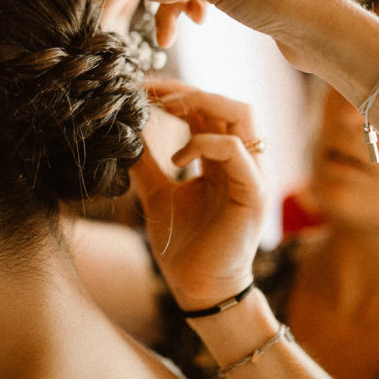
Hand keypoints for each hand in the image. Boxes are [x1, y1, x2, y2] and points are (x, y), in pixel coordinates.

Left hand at [132, 79, 270, 310]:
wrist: (200, 289)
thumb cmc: (185, 245)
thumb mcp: (158, 193)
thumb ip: (147, 163)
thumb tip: (125, 133)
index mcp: (224, 158)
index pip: (207, 109)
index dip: (176, 94)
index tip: (140, 89)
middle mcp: (243, 160)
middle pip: (227, 103)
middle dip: (188, 91)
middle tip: (151, 91)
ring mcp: (253, 174)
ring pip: (242, 114)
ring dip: (202, 104)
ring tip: (167, 109)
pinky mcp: (254, 192)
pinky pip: (237, 150)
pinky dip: (205, 143)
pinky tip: (177, 157)